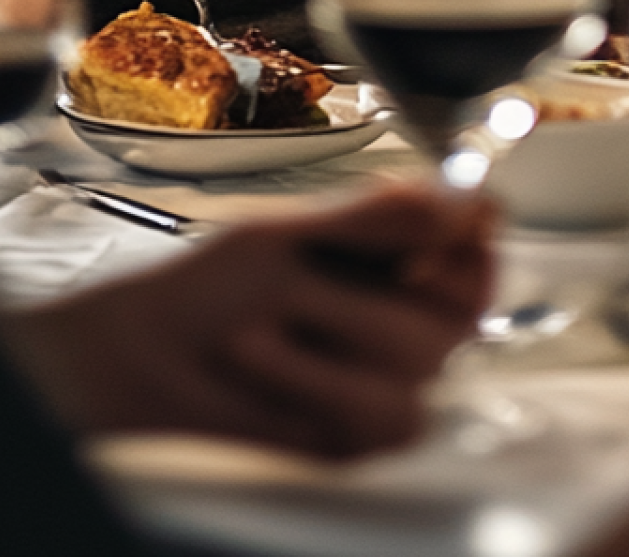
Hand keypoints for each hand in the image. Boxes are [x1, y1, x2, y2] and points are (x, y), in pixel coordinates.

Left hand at [2, 183, 492, 458]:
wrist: (150, 362)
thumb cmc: (209, 286)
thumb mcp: (289, 234)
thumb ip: (378, 218)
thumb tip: (458, 197)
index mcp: (399, 246)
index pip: (479, 235)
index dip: (469, 237)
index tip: (435, 234)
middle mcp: (406, 306)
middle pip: (461, 307)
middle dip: (378, 300)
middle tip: (313, 285)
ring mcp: (390, 372)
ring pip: (422, 366)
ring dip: (333, 345)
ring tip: (270, 329)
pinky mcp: (366, 431)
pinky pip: (384, 417)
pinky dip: (318, 389)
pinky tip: (275, 374)